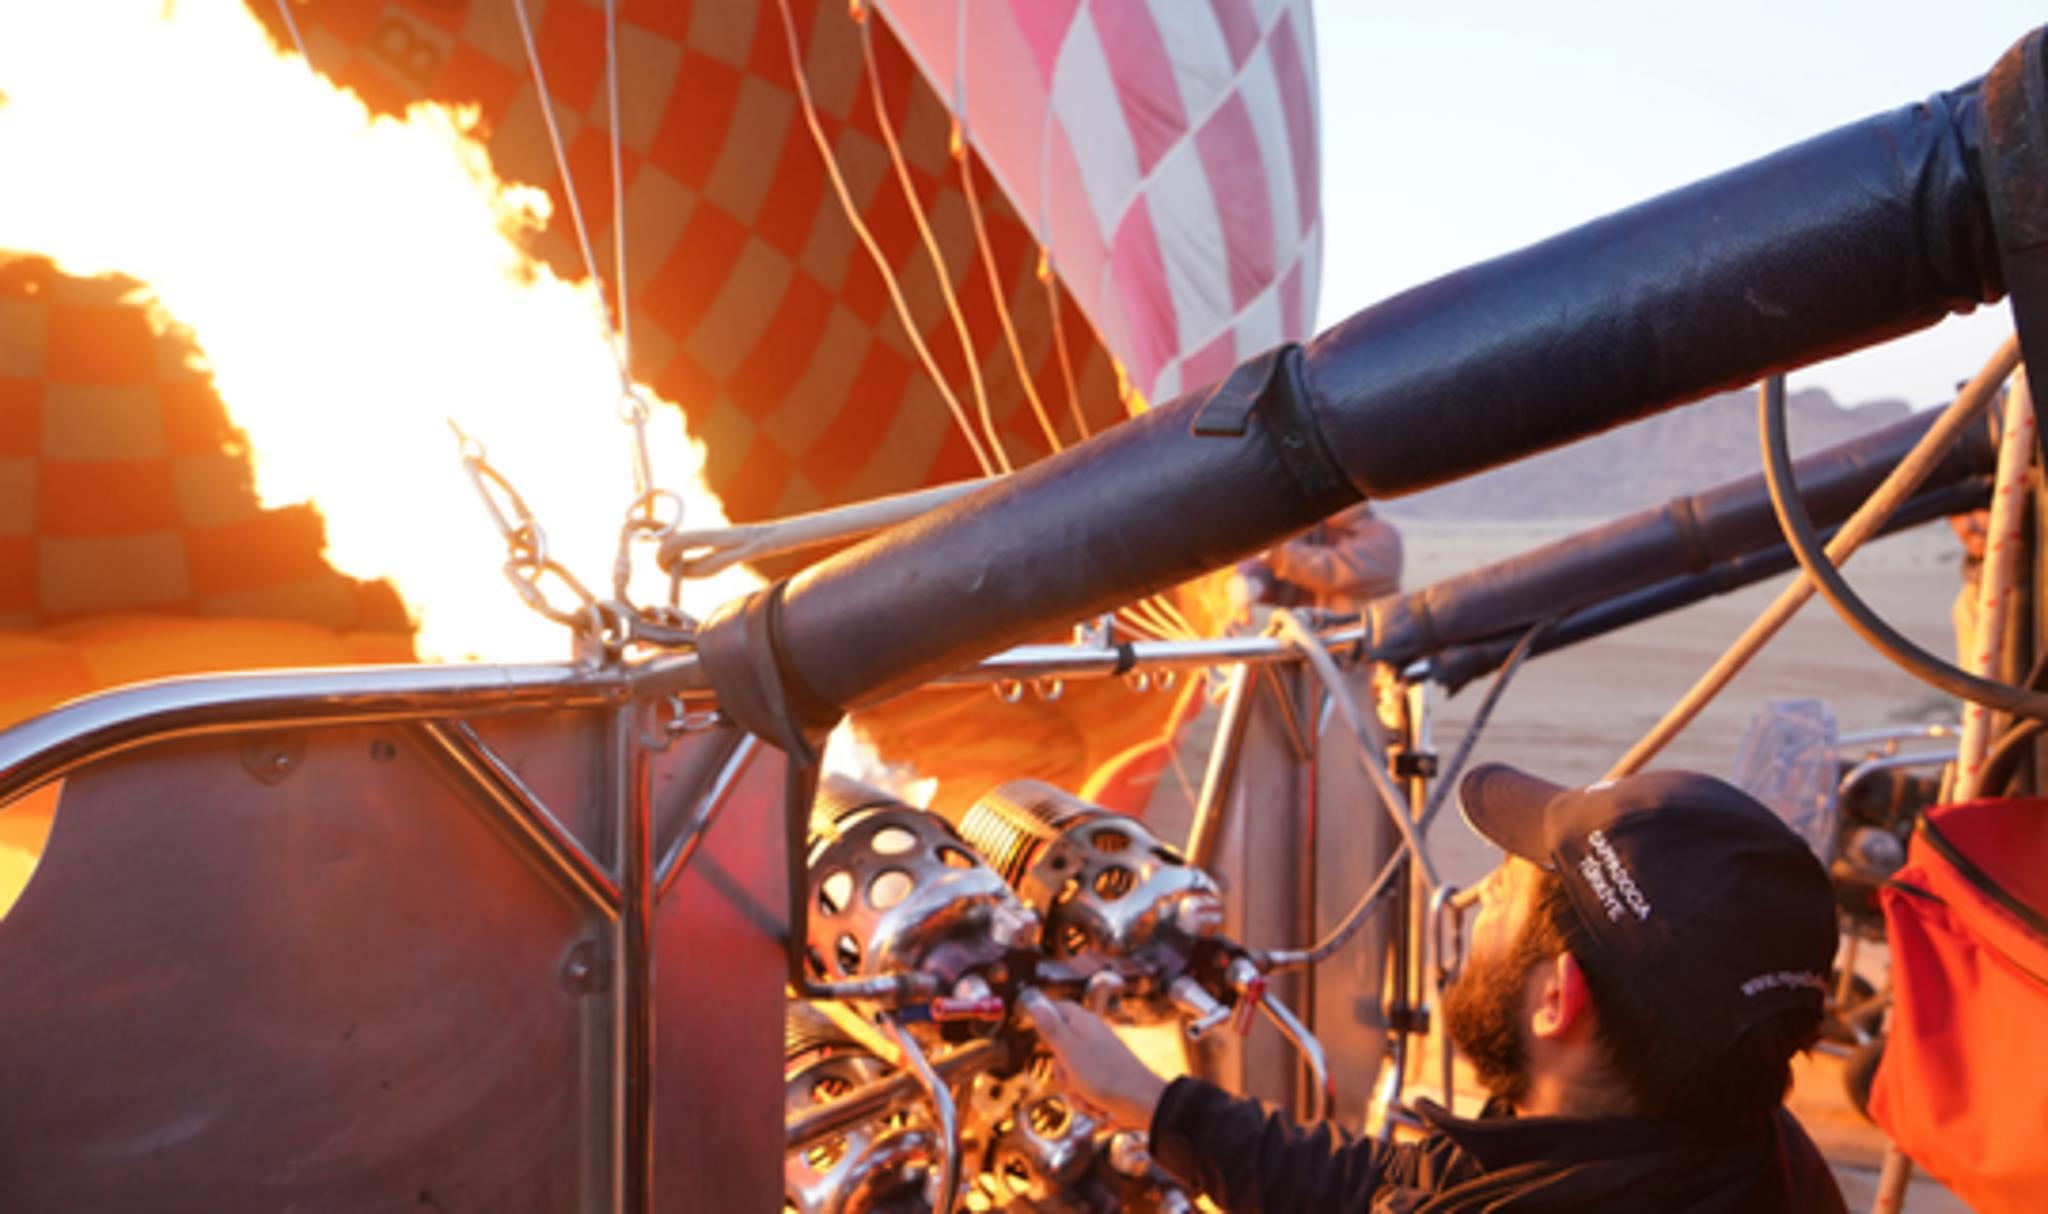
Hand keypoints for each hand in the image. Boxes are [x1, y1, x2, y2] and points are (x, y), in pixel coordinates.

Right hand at [1017, 990, 1169, 1130]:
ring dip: (1074, 1090)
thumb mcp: (1069, 1051)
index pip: (1058, 1008)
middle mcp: (1091, 1037)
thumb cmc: (1105, 1075)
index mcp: (1083, 1023)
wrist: (1141, 1102)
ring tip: (1087, 1096)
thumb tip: (1038, 1005)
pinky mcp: (1105, 1077)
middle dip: (1060, 1070)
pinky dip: (1086, 1099)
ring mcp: (1099, 1058)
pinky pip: (1084, 1087)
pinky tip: (1096, 1106)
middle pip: (1059, 1047)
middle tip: (1070, 1076)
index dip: (1044, 1019)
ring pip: (1070, 1072)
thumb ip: (1052, 1029)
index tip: (1040, 1036)